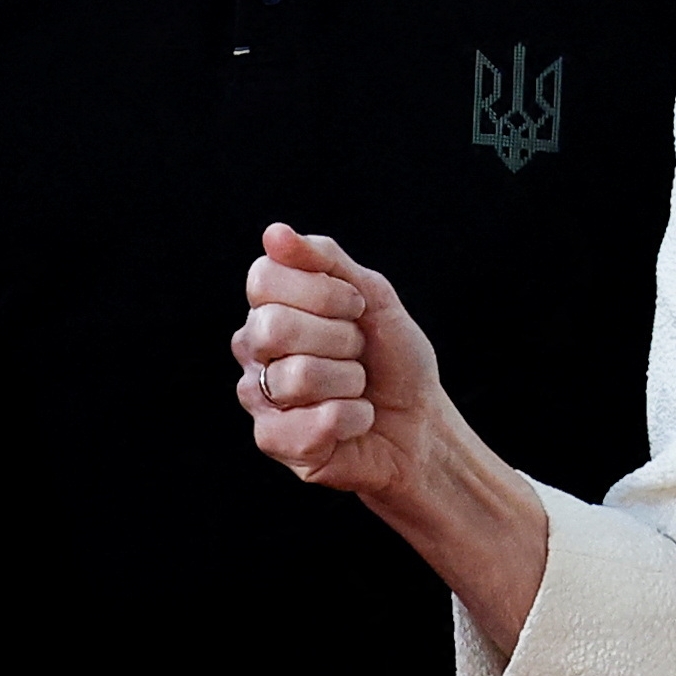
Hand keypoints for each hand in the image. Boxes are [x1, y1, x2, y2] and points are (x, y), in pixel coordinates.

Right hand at [231, 222, 447, 495]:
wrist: (421, 423)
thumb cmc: (393, 359)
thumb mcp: (372, 296)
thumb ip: (325, 260)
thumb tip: (274, 233)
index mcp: (270, 307)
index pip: (263, 279)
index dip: (320, 291)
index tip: (355, 307)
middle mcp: (254, 349)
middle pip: (274, 327)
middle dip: (339, 338)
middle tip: (358, 352)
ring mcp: (259, 396)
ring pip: (296, 376)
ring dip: (350, 382)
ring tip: (357, 388)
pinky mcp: (275, 441)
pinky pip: (309, 424)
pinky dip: (351, 418)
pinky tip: (354, 420)